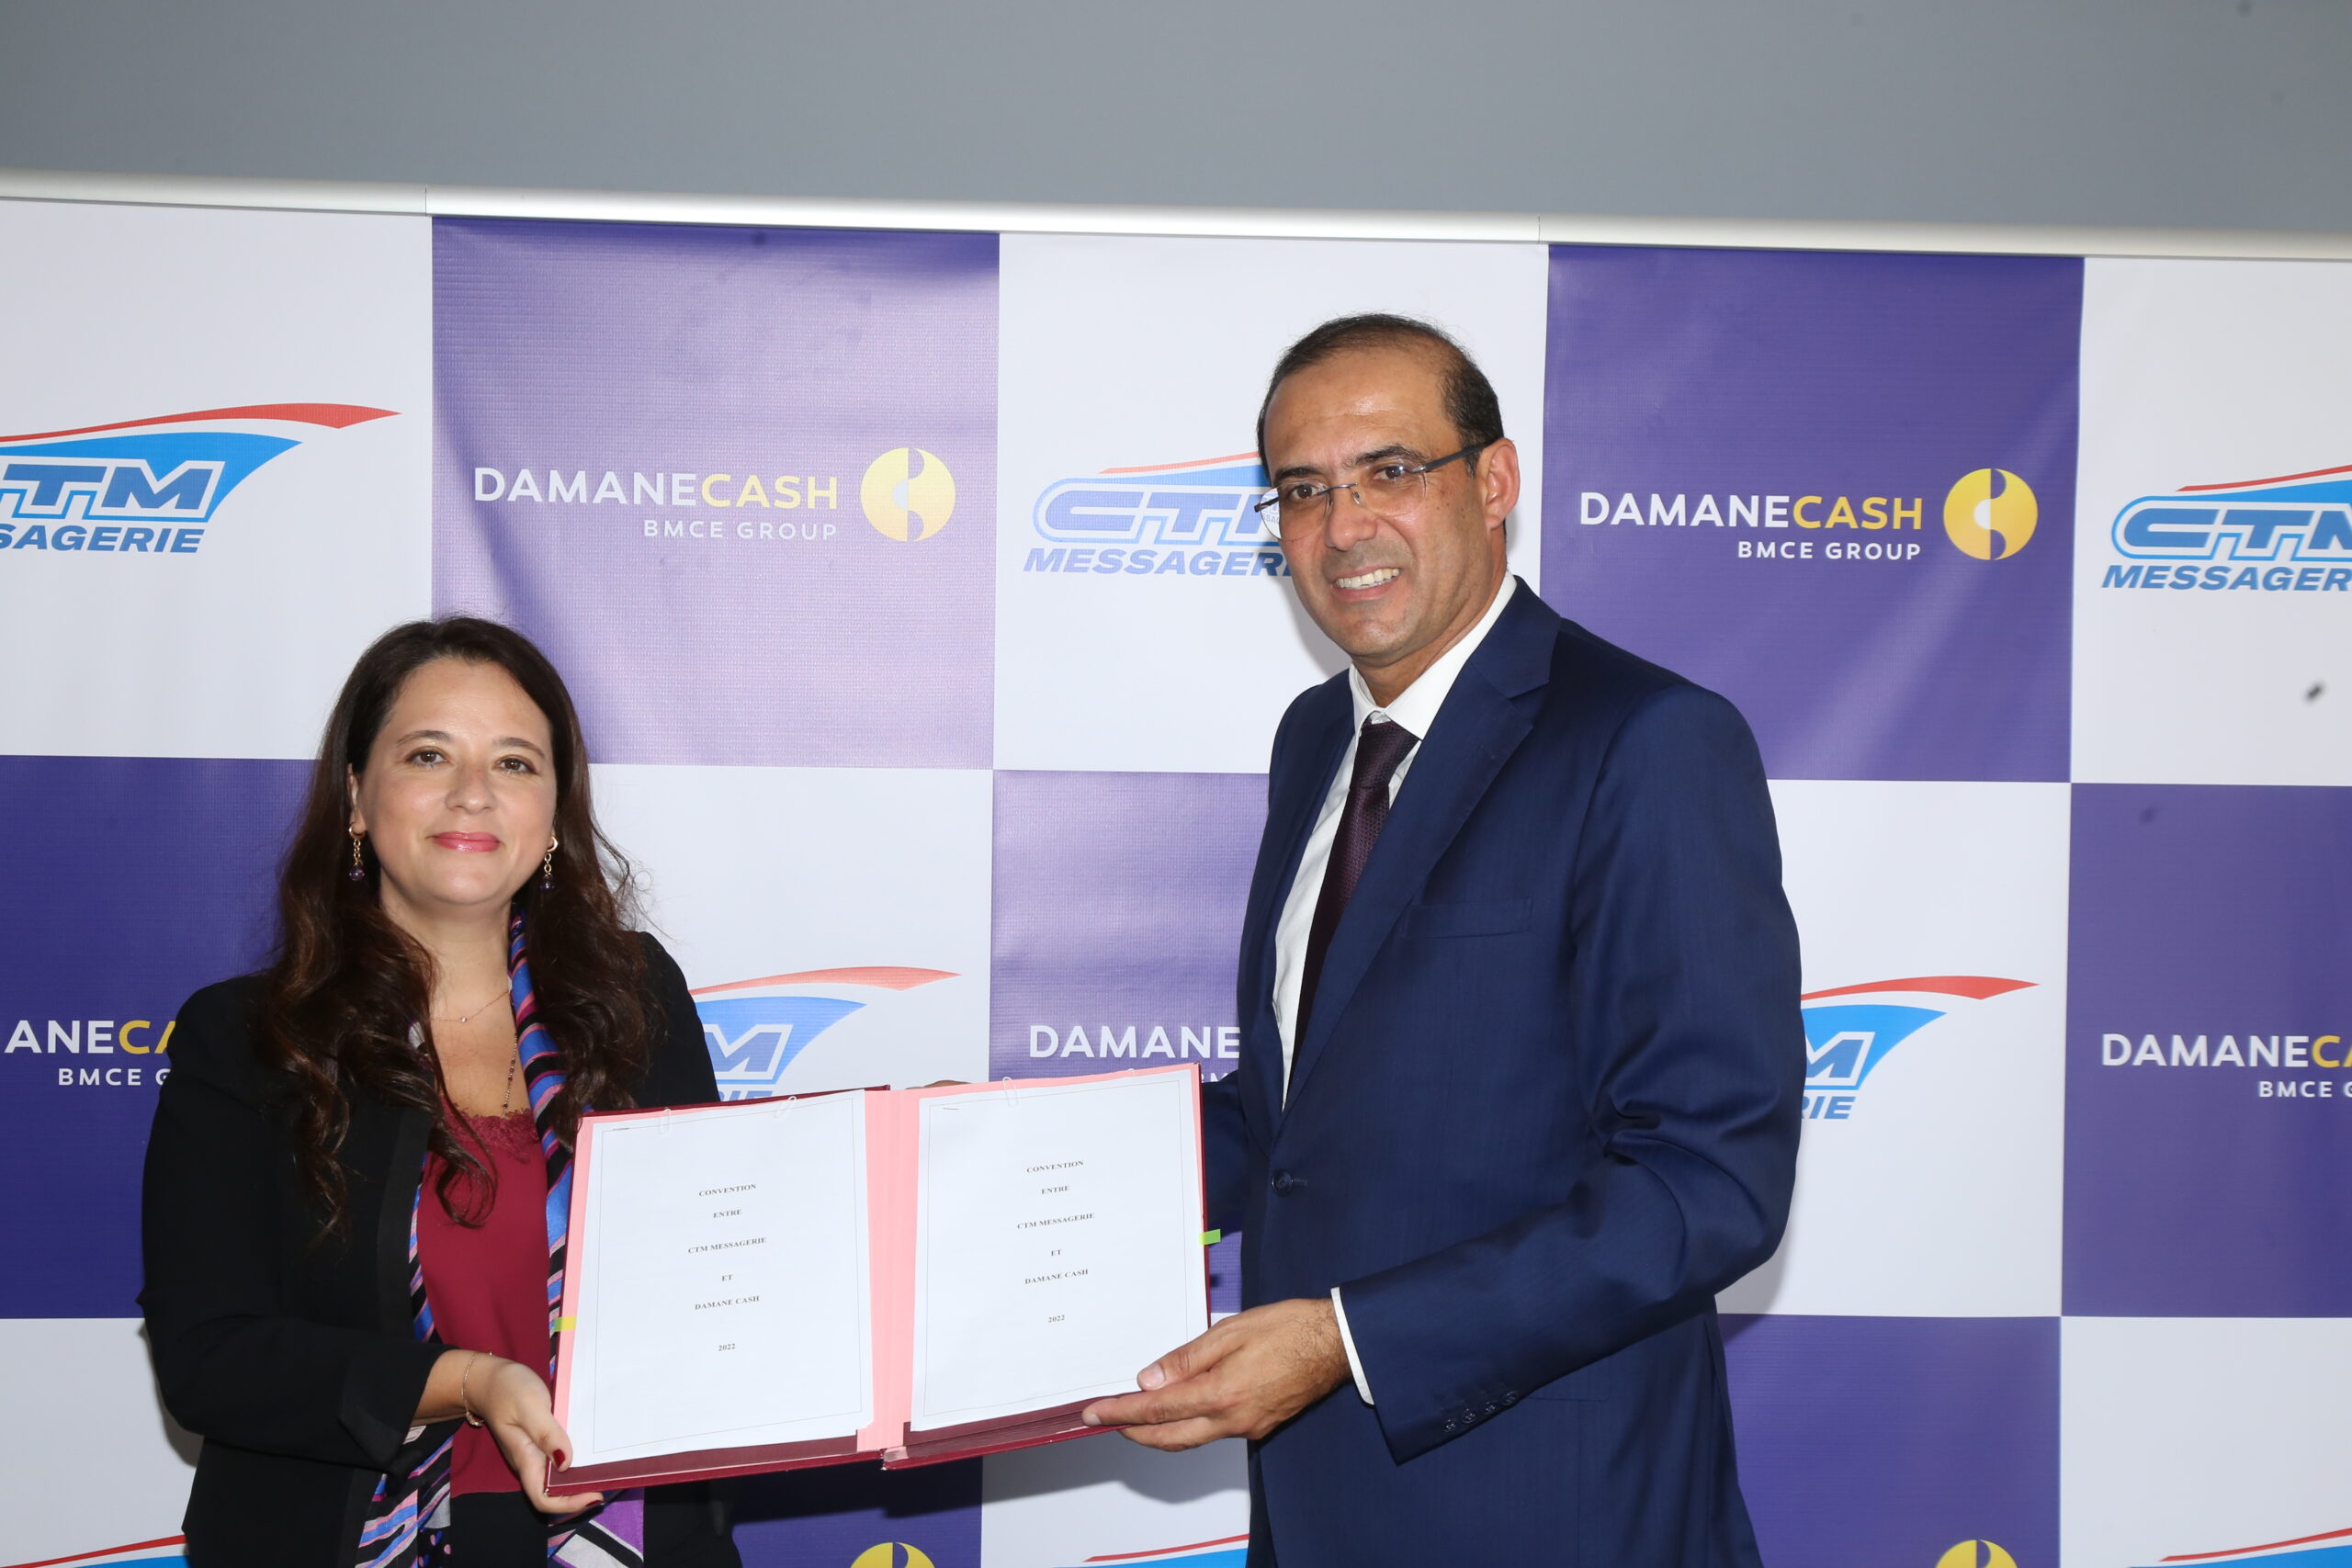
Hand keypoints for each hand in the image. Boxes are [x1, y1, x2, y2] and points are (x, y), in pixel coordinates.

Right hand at [472, 1357, 602, 1514]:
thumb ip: (546, 1433)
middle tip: (610, 1479)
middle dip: (580, 1492)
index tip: (596, 1493)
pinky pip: (560, 1457)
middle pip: (555, 1492)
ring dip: (581, 1476)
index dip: (568, 1504)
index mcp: (525, 1459)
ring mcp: (536, 1452)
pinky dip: (578, 1458)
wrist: (490, 1379)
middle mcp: (531, 1462)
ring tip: (608, 1466)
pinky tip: (594, 1448)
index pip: (543, 1498)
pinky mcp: (542, 1441)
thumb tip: (566, 1463)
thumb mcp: (529, 1406)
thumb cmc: (508, 1390)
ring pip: (559, 1476)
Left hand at [1079, 1297, 1349, 1449]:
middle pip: (1169, 1438)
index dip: (1122, 1412)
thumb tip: (1149, 1379)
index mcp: (1221, 1393)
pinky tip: (1180, 1408)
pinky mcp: (1260, 1426)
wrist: (1337, 1344)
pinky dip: (1188, 1425)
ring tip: (1135, 1414)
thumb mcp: (1231, 1331)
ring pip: (1191, 1438)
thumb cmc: (1290, 1329)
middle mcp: (1233, 1420)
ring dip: (1159, 1431)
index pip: (1157, 1410)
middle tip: (1106, 1419)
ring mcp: (1248, 1427)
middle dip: (1132, 1432)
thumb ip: (1187, 1358)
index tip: (1095, 1412)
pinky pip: (1213, 1432)